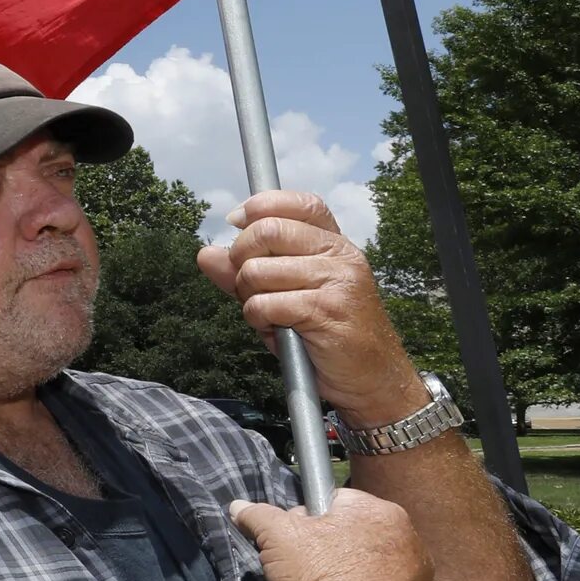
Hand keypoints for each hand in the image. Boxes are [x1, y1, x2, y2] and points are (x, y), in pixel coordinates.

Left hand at [197, 192, 428, 425]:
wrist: (373, 377)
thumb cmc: (326, 333)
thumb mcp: (284, 293)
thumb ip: (245, 271)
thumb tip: (206, 253)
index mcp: (333, 242)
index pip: (296, 203)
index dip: (258, 208)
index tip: (237, 226)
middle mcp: (339, 255)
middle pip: (264, 231)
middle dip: (241, 260)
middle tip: (252, 288)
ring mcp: (336, 280)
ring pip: (257, 271)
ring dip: (249, 298)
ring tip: (273, 315)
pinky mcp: (327, 310)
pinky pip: (263, 304)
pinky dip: (258, 320)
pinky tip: (279, 330)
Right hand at [231, 489, 432, 580]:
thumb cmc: (318, 574)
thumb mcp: (277, 537)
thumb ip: (259, 515)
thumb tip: (239, 507)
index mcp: (382, 513)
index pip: (338, 502)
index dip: (309, 520)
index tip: (295, 540)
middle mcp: (411, 541)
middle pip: (358, 535)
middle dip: (333, 547)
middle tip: (307, 569)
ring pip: (375, 569)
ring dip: (353, 576)